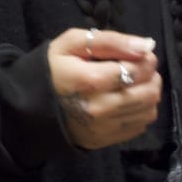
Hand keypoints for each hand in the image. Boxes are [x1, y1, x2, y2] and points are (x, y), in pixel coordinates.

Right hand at [47, 28, 160, 149]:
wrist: (31, 105)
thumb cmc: (53, 68)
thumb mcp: (73, 43)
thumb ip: (111, 41)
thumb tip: (147, 45)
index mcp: (90, 80)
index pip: (137, 70)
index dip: (145, 59)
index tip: (141, 54)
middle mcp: (100, 108)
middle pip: (148, 92)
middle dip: (151, 76)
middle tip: (139, 67)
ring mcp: (104, 128)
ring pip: (149, 110)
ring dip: (148, 93)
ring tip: (133, 83)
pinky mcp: (105, 141)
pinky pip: (139, 126)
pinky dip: (140, 111)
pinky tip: (125, 101)